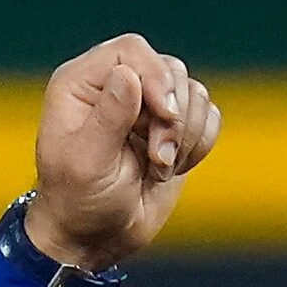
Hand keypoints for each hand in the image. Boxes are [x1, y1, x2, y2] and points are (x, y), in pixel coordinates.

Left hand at [28, 34, 221, 270]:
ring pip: (193, 92)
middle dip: (173, 116)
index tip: (163, 116)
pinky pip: (209, 115)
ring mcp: (146, 104)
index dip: (155, 76)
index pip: (131, 50)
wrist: (96, 235)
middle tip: (157, 157)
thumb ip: (108, 118)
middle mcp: (114, 85)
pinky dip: (198, 143)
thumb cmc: (78, 201)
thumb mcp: (86, 163)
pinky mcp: (173, 126)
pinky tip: (171, 168)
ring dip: (185, 135)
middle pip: (169, 69)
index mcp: (80, 84)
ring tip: (158, 167)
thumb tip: (127, 74)